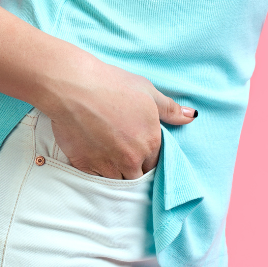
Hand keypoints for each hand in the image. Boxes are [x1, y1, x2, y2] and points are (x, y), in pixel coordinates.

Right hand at [42, 56, 196, 178]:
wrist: (76, 88)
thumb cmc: (114, 85)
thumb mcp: (149, 93)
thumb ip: (171, 109)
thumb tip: (192, 116)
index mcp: (150, 142)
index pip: (157, 163)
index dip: (151, 157)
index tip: (144, 150)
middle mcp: (131, 159)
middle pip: (138, 176)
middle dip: (136, 169)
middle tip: (128, 155)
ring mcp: (107, 166)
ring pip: (118, 182)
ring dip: (118, 174)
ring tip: (113, 157)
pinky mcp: (84, 167)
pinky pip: (97, 179)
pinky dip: (99, 173)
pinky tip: (96, 157)